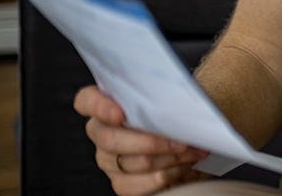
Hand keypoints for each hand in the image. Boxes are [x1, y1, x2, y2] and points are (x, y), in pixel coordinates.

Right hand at [74, 85, 208, 194]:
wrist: (189, 140)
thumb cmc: (177, 114)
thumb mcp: (174, 98)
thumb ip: (167, 96)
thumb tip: (179, 105)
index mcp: (108, 105)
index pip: (87, 101)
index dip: (99, 106)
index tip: (120, 113)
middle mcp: (102, 133)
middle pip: (110, 139)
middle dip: (151, 141)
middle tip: (182, 140)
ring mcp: (109, 160)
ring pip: (134, 162)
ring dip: (171, 157)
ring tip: (194, 150)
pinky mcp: (122, 183)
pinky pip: (140, 184)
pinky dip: (169, 174)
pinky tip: (184, 165)